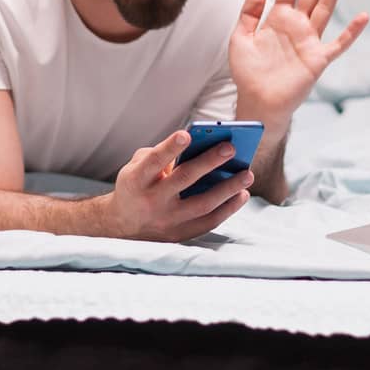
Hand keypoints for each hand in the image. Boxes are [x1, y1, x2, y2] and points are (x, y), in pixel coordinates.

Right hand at [106, 129, 254, 242]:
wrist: (123, 226)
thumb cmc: (136, 186)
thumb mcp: (136, 167)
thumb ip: (161, 154)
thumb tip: (199, 147)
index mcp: (136, 180)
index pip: (154, 161)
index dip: (170, 148)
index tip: (187, 134)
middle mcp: (151, 201)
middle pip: (184, 180)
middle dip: (209, 162)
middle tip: (231, 148)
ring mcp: (167, 220)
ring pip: (202, 204)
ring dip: (227, 188)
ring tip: (247, 174)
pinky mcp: (180, 234)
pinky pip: (209, 222)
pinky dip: (228, 209)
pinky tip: (242, 194)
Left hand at [230, 0, 368, 129]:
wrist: (257, 102)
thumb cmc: (248, 73)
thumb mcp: (240, 37)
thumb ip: (249, 11)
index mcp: (279, 18)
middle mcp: (298, 25)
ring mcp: (310, 41)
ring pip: (326, 8)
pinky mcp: (318, 59)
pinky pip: (338, 43)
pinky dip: (351, 31)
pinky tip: (363, 17)